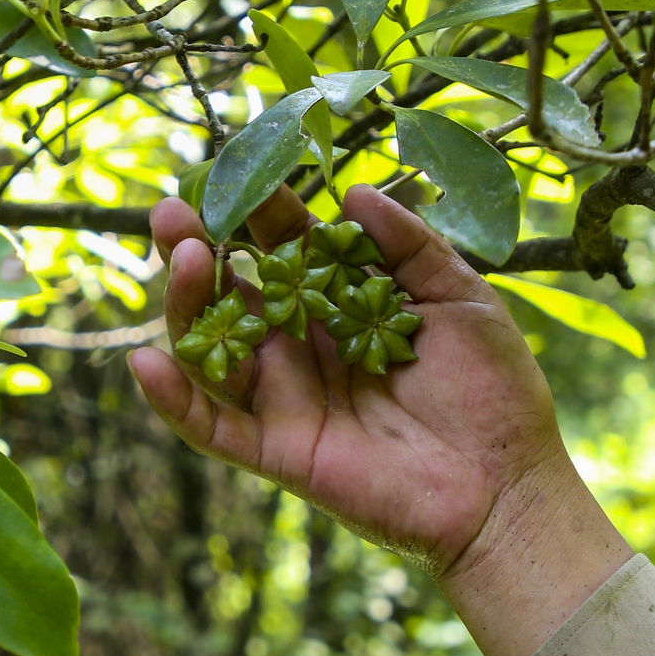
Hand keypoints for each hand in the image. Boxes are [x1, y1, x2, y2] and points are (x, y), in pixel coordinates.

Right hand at [128, 185, 633, 655]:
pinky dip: (174, 401)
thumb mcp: (461, 297)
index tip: (238, 173)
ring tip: (186, 258)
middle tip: (172, 211)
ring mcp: (286, 399)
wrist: (508, 483)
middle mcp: (304, 348)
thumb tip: (352, 191)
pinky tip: (146, 364)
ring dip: (185, 305)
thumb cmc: (494, 390)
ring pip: (213, 350)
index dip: (259, 214)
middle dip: (198, 248)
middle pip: (232, 293)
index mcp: (343, 307)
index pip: (285, 250)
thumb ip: (409, 245)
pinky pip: (213, 427)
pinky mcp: (280, 451)